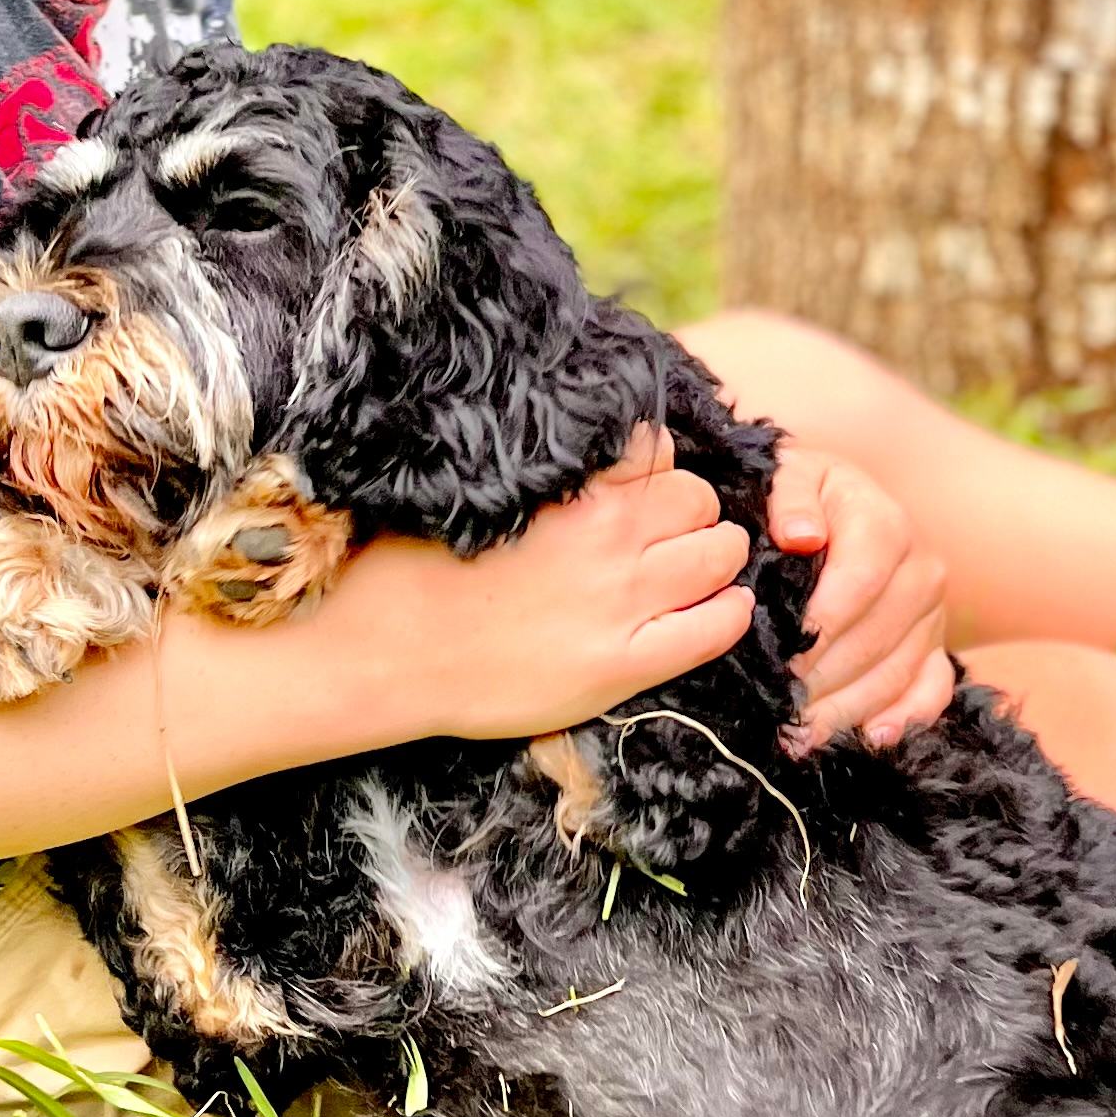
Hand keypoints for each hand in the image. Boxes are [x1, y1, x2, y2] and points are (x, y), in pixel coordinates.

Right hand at [330, 429, 755, 743]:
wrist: (384, 657)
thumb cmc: (410, 572)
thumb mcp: (474, 496)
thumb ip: (539, 475)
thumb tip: (583, 456)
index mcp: (570, 491)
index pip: (657, 451)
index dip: (654, 471)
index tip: (641, 490)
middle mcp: (607, 537)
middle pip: (698, 497)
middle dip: (691, 510)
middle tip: (670, 534)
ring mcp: (622, 603)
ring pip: (722, 553)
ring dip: (717, 555)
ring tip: (697, 570)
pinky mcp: (625, 665)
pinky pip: (717, 628)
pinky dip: (731, 613)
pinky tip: (722, 609)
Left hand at [767, 439, 954, 751]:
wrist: (839, 508)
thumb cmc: (803, 497)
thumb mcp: (789, 475)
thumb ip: (790, 495)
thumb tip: (799, 535)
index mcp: (886, 523)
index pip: (858, 584)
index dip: (817, 629)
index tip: (775, 660)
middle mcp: (921, 570)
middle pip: (875, 639)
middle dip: (823, 679)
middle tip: (775, 709)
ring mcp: (934, 614)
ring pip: (896, 673)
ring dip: (848, 710)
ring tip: (799, 735)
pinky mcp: (936, 647)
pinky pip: (932, 691)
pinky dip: (905, 719)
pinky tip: (870, 738)